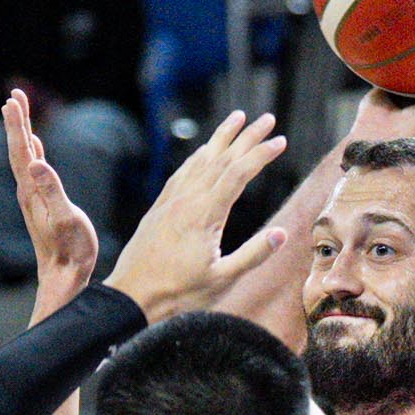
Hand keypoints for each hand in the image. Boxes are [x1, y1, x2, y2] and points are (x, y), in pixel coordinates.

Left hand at [0, 92, 97, 311]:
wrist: (64, 277)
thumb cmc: (71, 251)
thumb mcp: (66, 219)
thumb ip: (52, 191)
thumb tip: (36, 163)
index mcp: (32, 191)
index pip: (21, 150)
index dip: (17, 125)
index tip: (13, 100)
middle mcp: (28, 191)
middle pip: (19, 148)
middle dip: (17, 121)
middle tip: (15, 94)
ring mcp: (34, 197)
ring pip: (25, 156)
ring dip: (23, 132)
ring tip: (19, 110)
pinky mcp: (42, 202)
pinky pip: (35, 169)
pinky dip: (33, 151)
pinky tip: (35, 146)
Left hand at [103, 111, 293, 320]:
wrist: (132, 296)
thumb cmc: (178, 293)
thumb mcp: (222, 279)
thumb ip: (253, 255)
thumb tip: (282, 234)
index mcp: (205, 215)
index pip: (238, 174)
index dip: (261, 155)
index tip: (280, 141)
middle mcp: (187, 200)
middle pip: (222, 158)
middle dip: (247, 136)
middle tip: (268, 118)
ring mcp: (171, 201)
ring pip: (200, 160)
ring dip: (221, 138)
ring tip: (238, 119)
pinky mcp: (160, 207)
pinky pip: (182, 173)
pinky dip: (198, 156)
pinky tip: (204, 150)